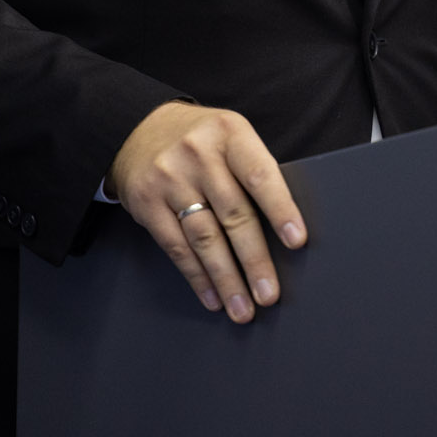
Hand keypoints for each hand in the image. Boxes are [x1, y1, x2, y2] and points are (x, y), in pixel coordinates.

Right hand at [108, 101, 307, 322]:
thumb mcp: (230, 136)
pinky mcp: (146, 203)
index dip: (280, 209)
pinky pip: (176, 247)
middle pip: (233, 214)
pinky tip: (213, 297)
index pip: (260, 175)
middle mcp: (199, 155)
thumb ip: (252, 171)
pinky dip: (197, 276)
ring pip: (204, 238)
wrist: (138, 129)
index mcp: (230, 133)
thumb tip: (285, 228)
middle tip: (269, 294)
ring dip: (226, 278)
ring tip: (243, 308)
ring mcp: (169, 179)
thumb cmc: (201, 139)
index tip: (297, 242)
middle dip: (254, 260)